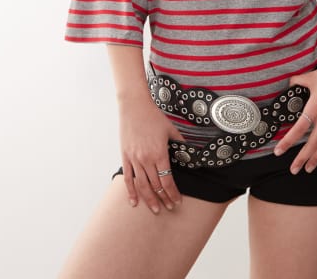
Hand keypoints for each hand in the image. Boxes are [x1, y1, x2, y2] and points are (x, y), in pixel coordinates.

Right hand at [118, 97, 185, 213]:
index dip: (173, 193)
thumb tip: (190, 152)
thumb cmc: (153, 116)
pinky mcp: (125, 157)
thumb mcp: (171, 129)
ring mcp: (134, 159)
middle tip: (170, 208)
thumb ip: (180, 143)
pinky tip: (134, 202)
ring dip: (149, 200)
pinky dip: (130, 191)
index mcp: (159, 154)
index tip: (177, 201)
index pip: (167, 181)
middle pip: (155, 186)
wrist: (134, 106)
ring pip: (142, 185)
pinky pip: (128, 178)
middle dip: (164, 199)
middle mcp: (146, 159)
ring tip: (155, 210)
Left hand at [273, 65, 316, 173]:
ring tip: (308, 168)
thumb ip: (297, 82)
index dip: (288, 141)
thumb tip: (288, 84)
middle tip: (294, 169)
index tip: (278, 151)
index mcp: (315, 107)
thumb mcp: (310, 77)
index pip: (299, 129)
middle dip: (302, 158)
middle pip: (313, 143)